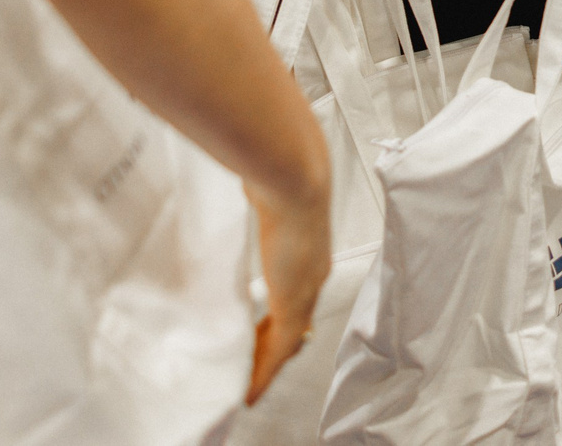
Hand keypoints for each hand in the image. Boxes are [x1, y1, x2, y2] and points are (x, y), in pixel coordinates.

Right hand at [246, 177, 332, 404]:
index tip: (265, 331)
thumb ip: (264, 198)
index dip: (280, 317)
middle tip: (256, 367)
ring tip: (249, 384)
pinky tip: (250, 387)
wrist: (294, 177)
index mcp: (307, 250)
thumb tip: (251, 184)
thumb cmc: (281, 173)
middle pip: (295, 324)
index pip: (296, 296)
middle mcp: (311, 273)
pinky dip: (264, 372)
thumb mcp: (270, 193)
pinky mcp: (293, 301)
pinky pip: (279, 348)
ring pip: (287, 341)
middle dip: (275, 347)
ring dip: (267, 364)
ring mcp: (305, 288)